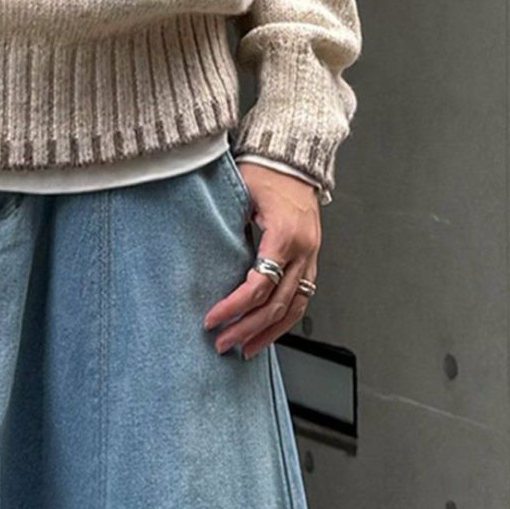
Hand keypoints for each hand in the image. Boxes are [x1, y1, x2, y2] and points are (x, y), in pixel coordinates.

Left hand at [203, 162, 319, 358]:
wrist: (293, 158)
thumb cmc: (265, 170)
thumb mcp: (239, 191)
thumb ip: (224, 221)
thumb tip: (197, 250)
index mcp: (284, 234)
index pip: (259, 284)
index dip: (234, 306)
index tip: (211, 319)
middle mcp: (303, 250)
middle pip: (277, 303)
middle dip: (247, 328)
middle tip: (222, 343)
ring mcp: (311, 256)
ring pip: (294, 307)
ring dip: (269, 332)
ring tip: (245, 350)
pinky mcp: (311, 258)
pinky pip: (302, 298)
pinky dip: (285, 319)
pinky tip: (268, 332)